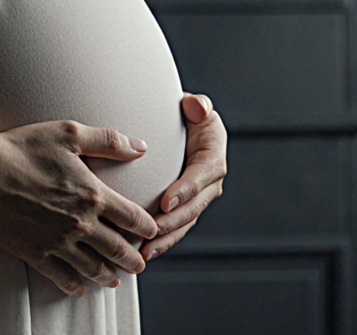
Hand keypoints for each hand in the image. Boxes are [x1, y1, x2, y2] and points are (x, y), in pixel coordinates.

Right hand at [0, 120, 159, 296]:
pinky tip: (78, 288)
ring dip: (107, 276)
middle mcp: (80, 223)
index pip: (132, 217)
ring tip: (113, 280)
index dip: (147, 226)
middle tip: (139, 265)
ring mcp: (58, 241)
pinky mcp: (34, 252)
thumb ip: (109, 140)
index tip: (152, 232)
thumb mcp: (69, 134)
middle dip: (132, 260)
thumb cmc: (22, 148)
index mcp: (93, 194)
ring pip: (92, 266)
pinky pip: (60, 276)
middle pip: (117, 248)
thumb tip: (140, 147)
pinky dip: (73, 285)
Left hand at [141, 93, 227, 261]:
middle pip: (193, 207)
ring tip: (144, 251)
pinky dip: (163, 241)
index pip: (200, 177)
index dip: (185, 190)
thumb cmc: (188, 115)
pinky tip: (145, 252)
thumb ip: (198, 105)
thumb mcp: (197, 106)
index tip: (165, 203)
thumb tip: (195, 106)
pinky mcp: (186, 207)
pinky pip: (176, 228)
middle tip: (149, 234)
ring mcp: (199, 198)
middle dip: (172, 223)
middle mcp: (210, 182)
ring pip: (184, 224)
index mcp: (213, 158)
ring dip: (165, 239)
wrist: (183, 128)